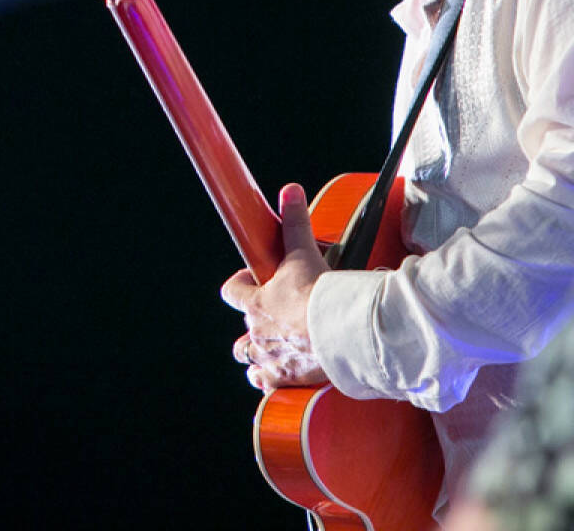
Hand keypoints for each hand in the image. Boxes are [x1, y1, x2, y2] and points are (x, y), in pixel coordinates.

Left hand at [221, 183, 330, 389]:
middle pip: (242, 330)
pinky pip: (266, 383)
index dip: (240, 286)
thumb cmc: (319, 295)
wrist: (340, 333)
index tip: (251, 281)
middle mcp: (257, 332)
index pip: (232, 292)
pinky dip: (269, 380)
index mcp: (256, 303)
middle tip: (273, 318)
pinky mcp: (284, 379)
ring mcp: (269, 357)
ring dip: (256, 353)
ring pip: (249, 357)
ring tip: (270, 349)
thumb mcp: (303, 252)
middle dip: (253, 324)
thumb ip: (295, 222)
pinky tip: (278, 377)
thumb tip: (289, 190)